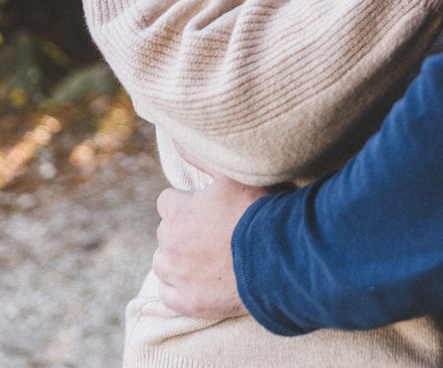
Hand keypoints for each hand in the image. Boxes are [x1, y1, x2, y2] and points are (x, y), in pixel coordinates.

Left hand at [153, 146, 265, 319]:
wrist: (279, 255)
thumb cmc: (258, 209)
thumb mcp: (231, 175)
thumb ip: (199, 157)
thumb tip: (174, 140)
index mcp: (178, 212)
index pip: (166, 202)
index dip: (186, 203)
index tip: (206, 208)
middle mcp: (171, 244)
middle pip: (165, 232)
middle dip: (181, 230)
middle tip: (212, 230)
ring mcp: (179, 276)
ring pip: (162, 263)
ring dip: (176, 258)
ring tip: (205, 255)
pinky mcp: (190, 303)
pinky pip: (168, 295)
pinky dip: (178, 288)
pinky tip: (199, 279)